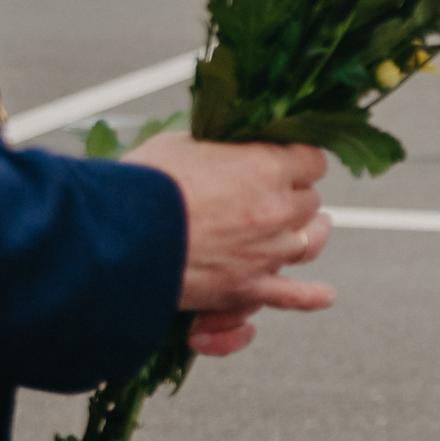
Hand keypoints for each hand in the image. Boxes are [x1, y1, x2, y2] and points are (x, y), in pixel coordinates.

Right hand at [124, 132, 336, 356]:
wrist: (114, 237)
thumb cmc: (142, 183)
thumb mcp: (181, 143)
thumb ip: (217, 147)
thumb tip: (223, 146)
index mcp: (266, 166)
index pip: (312, 160)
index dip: (298, 161)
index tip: (287, 162)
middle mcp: (277, 209)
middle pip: (310, 201)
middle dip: (295, 196)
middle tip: (277, 196)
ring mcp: (267, 251)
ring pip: (308, 242)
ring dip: (305, 234)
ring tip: (310, 229)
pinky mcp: (247, 287)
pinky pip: (292, 296)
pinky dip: (309, 297)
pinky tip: (324, 296)